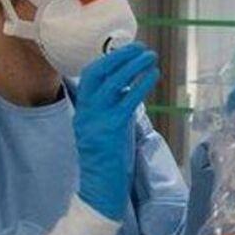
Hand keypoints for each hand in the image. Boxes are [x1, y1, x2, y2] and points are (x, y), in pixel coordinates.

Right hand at [74, 43, 159, 219]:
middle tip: (140, 46)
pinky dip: (141, 84)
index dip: (107, 59)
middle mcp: (86, 112)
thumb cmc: (107, 160)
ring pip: (113, 83)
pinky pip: (128, 101)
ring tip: (150, 56)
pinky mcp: (111, 130)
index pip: (89, 76)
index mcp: (82, 111)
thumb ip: (112, 108)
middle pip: (98, 73)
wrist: (100, 188)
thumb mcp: (104, 129)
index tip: (125, 48)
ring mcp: (96, 120)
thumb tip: (129, 86)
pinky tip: (152, 75)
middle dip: (119, 55)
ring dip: (133, 65)